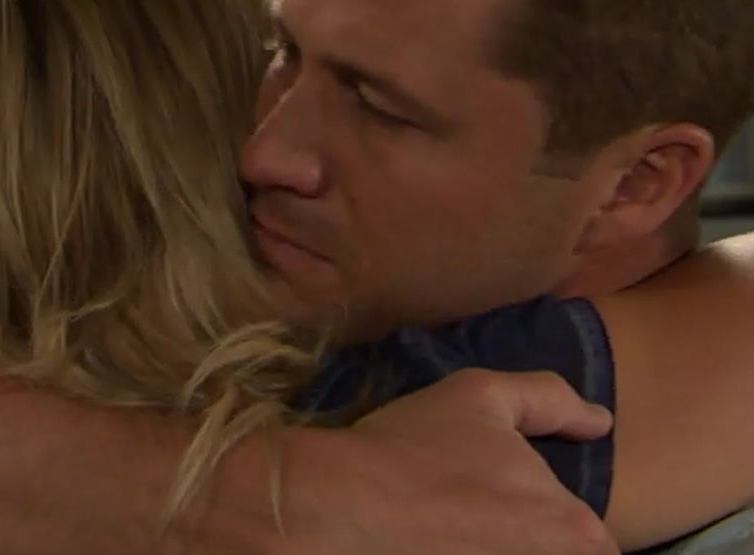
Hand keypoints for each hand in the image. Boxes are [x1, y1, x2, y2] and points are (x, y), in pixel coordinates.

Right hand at [281, 369, 618, 554]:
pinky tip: (431, 548)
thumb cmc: (412, 448)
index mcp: (578, 532)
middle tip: (475, 530)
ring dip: (491, 551)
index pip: (593, 545)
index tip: (507, 516)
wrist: (336, 506)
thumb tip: (599, 421)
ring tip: (448, 540)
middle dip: (522, 544)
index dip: (551, 530)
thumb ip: (550, 399)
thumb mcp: (479, 396)